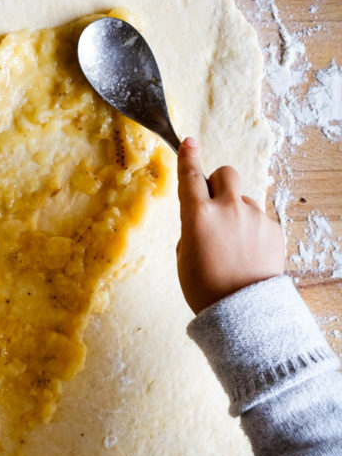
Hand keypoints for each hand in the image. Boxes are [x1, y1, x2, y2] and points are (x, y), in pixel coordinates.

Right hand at [176, 137, 284, 313]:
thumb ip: (191, 229)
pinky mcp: (273, 230)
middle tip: (215, 203)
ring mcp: (254, 218)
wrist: (243, 312)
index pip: (190, 176)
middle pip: (226, 174)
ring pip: (244, 200)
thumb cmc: (204, 288)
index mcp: (198, 216)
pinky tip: (249, 254)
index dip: (188, 156)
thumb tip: (203, 220)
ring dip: (237, 212)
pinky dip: (252, 230)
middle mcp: (228, 209)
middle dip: (218, 182)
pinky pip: (259, 219)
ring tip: (234, 245)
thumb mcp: (183, 257)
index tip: (189, 142)